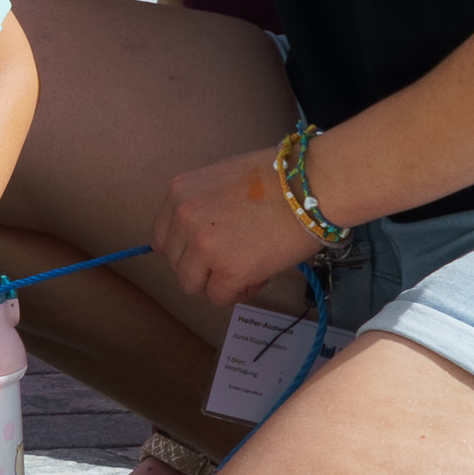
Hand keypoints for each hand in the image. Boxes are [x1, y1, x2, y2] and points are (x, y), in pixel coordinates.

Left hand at [151, 142, 322, 308]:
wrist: (310, 185)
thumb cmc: (277, 177)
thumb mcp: (221, 180)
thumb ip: (202, 207)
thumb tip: (199, 238)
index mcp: (178, 193)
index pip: (162, 238)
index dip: (186, 249)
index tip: (207, 251)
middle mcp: (183, 219)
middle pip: (177, 264)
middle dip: (203, 267)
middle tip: (234, 258)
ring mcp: (203, 247)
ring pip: (193, 285)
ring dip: (217, 282)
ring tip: (247, 268)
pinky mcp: (228, 271)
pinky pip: (220, 297)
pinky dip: (239, 291)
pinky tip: (259, 275)